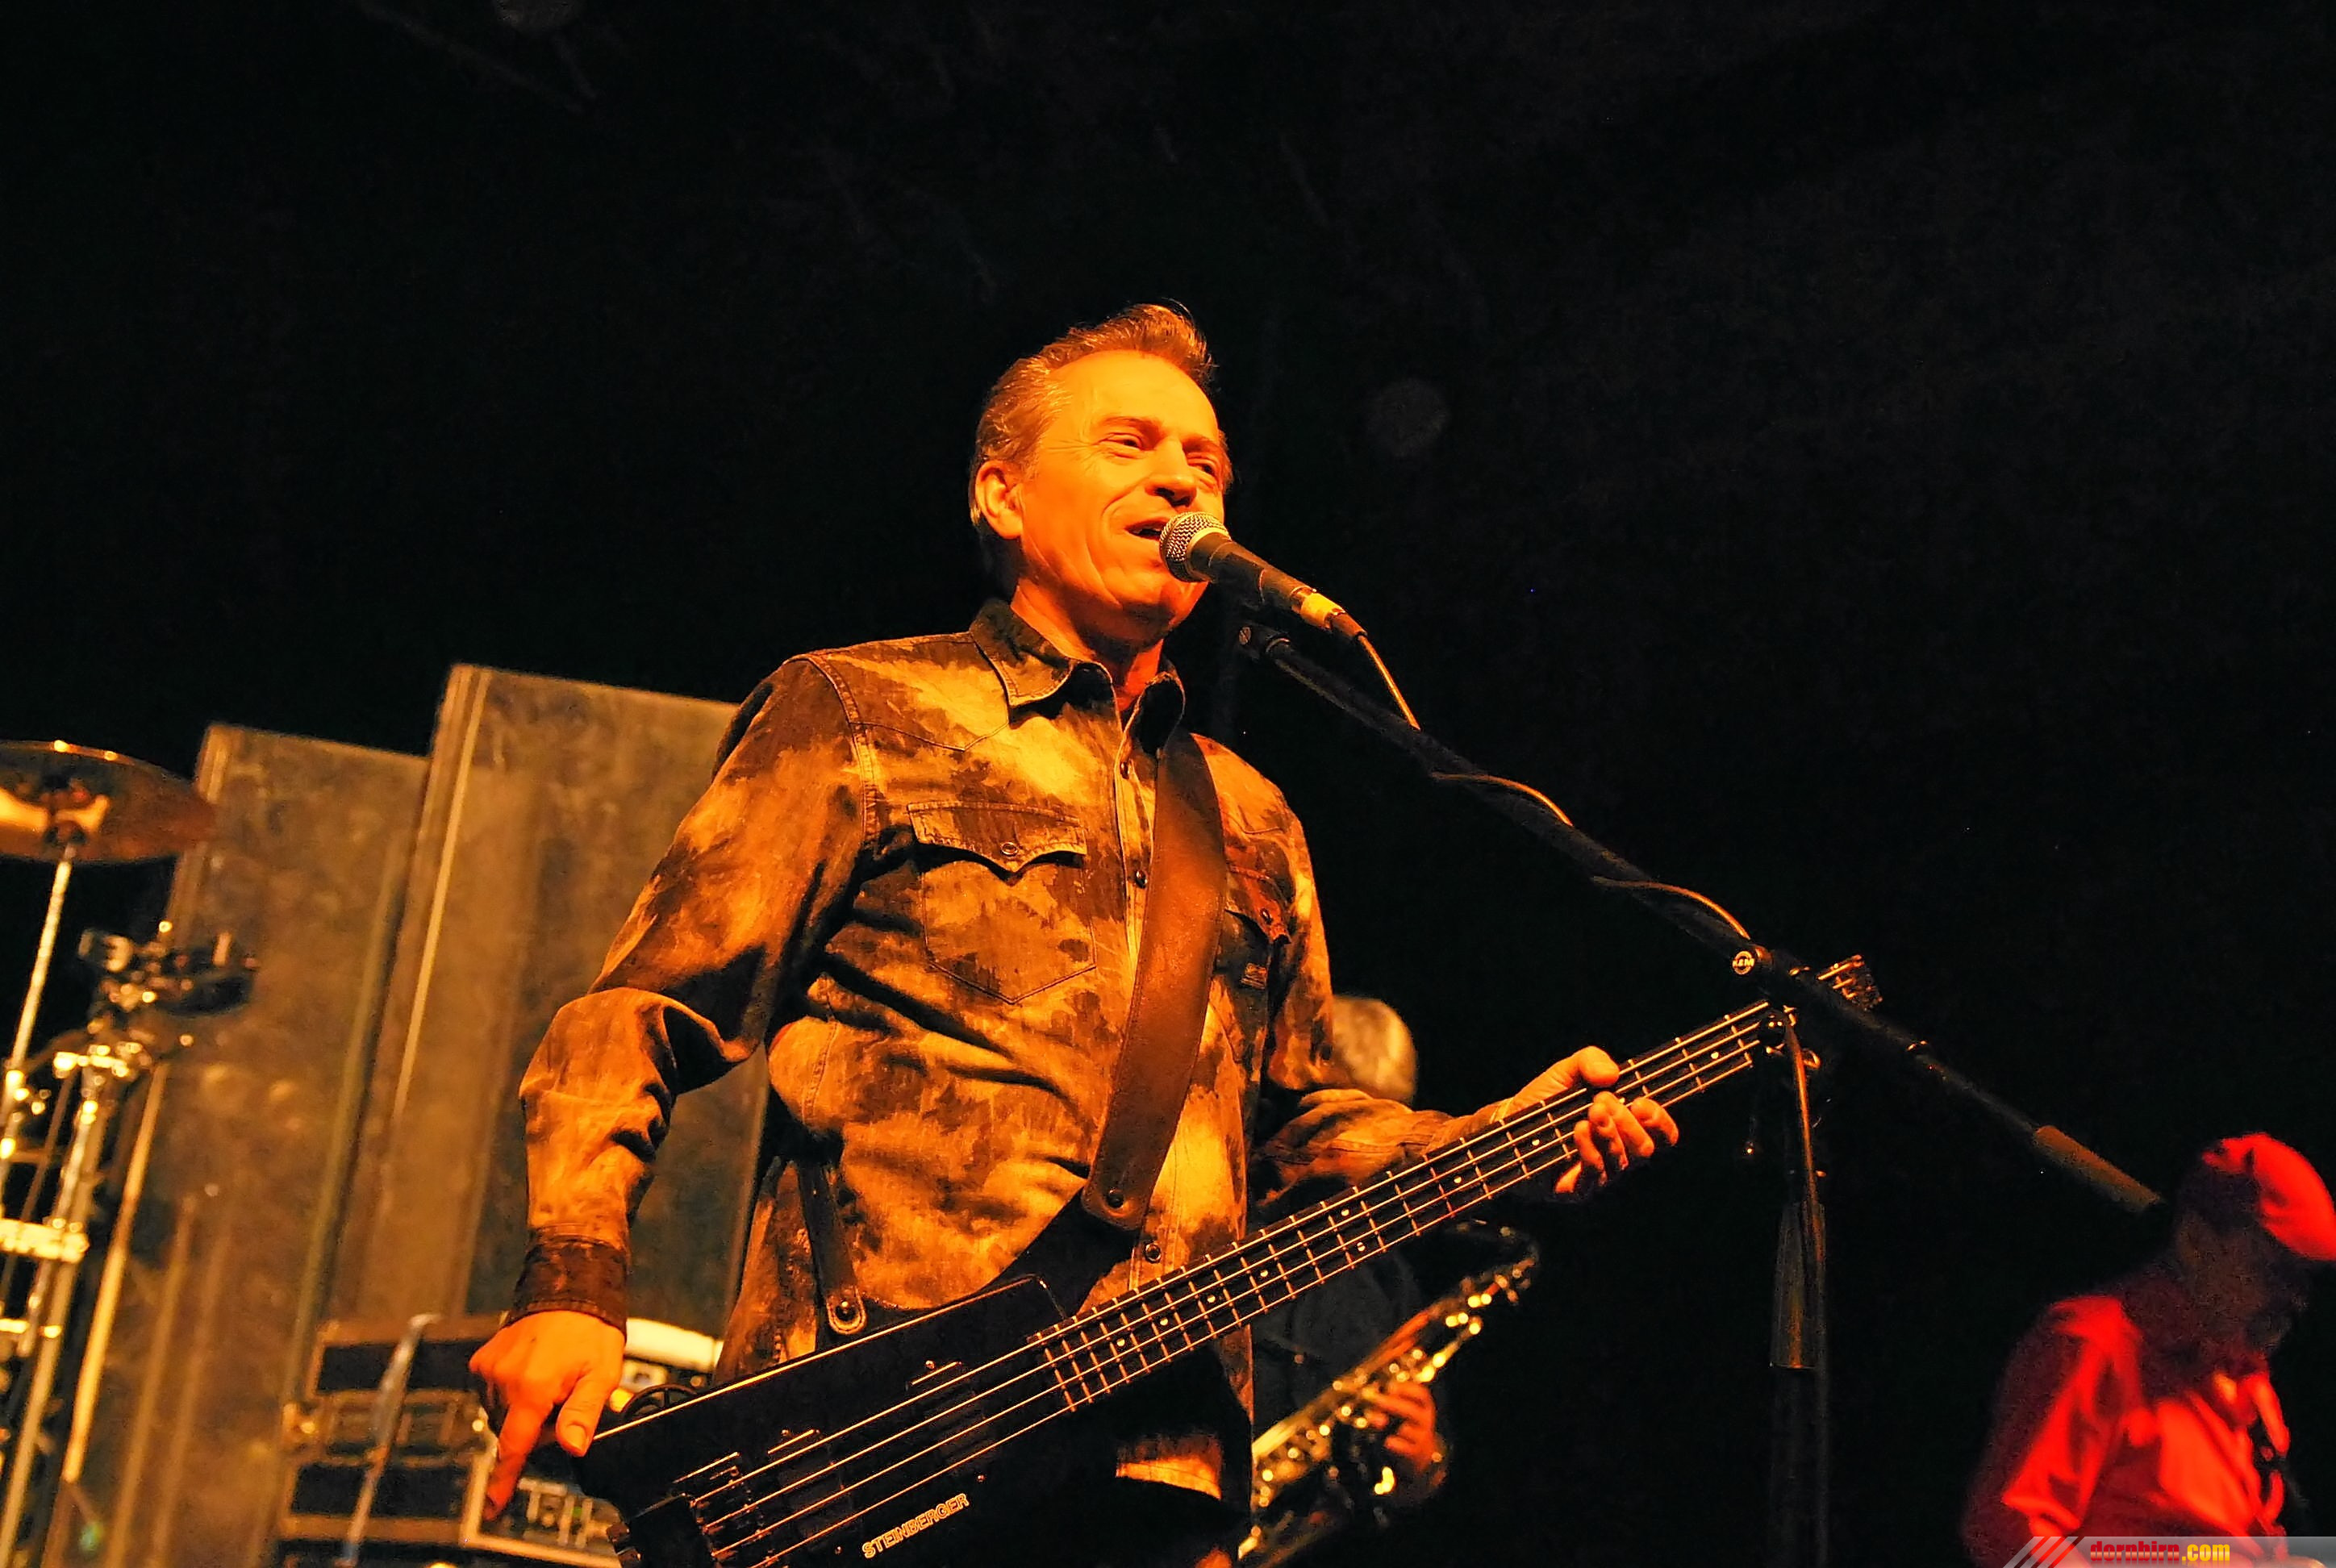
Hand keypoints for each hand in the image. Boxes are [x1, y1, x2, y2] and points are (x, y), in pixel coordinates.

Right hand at [469, 1309, 626, 1517]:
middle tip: (565, 1403)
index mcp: (532, 1388)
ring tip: (551, 1383)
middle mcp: (503, 1380)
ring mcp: (489, 1369)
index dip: (505, 1480)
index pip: (515, 1446)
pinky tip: (533, 1376)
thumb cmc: (589, 1331)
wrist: (568, 1289)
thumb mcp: (600, 1374)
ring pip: (502, 1415)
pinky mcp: (482, 1361)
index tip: (494, 1507)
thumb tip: (573, 1447)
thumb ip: (583, 1414)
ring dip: (524, 1412)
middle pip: (513, 1432)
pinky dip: (511, 1395)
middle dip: (536, 1430)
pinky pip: (492, 1394)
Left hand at [1360, 1379, 1443, 1501]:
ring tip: (1378, 1422)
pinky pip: (1405, 1448)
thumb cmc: (1406, 1425)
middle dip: (1392, 1404)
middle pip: (1412, 1410)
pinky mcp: (1416, 1453)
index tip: (1390, 1387)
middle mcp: (1425, 1421)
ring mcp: (1422, 1438)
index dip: (1406, 1389)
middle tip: (1377, 1400)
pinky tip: (1387, 1441)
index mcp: (1424, 1407)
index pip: (1421, 1395)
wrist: (1420, 1455)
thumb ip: (1387, 1404)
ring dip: (1390, 1425)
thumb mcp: (1402, 1412)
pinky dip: (1396, 1444)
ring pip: (1407, 1429)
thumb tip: (1371, 1397)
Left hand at [1507, 1046, 1677, 1198]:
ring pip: (1622, 1162)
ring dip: (1610, 1133)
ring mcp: (1600, 1173)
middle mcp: (1618, 1153)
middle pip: (1645, 1149)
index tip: (1641, 1102)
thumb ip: (1590, 1060)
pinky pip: (1596, 1174)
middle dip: (1628, 1122)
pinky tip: (1578, 1129)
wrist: (1508, 1124)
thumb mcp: (1566, 1071)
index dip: (1660, 1121)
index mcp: (1625, 1127)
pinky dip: (1590, 1149)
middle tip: (1602, 1101)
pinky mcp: (1579, 1189)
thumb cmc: (1545, 1100)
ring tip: (1591, 1112)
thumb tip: (1613, 1074)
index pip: (1662, 1134)